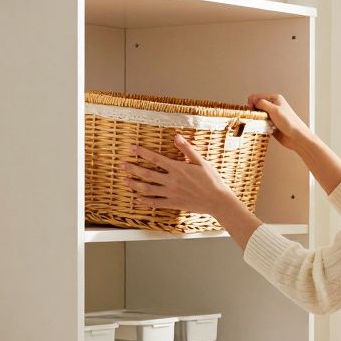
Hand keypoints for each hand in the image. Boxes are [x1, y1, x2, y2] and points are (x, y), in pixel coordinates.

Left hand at [122, 136, 236, 216]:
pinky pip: (155, 203)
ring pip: (148, 189)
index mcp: (178, 168)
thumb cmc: (211, 180)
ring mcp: (171, 193)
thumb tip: (176, 136)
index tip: (133, 148)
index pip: (156, 158)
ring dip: (135, 184)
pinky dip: (144, 201)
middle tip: (122, 165)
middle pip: (148, 174)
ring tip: (125, 181)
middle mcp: (171, 181)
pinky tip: (137, 199)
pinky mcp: (173, 203)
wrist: (217, 200)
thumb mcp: (201, 161)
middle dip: (133, 169)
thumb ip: (186, 149)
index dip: (143, 153)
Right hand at [248, 93, 311, 150]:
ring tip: (260, 124)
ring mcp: (272, 115)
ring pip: (258, 115)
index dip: (251, 103)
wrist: (296, 137)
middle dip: (253, 112)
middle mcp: (273, 106)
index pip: (257, 97)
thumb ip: (262, 103)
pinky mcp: (271, 124)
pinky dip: (260, 126)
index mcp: (275, 99)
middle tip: (255, 118)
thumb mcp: (274, 110)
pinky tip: (264, 128)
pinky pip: (261, 123)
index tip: (250, 110)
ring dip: (257, 120)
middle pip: (256, 106)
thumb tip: (253, 100)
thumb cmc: (289, 122)